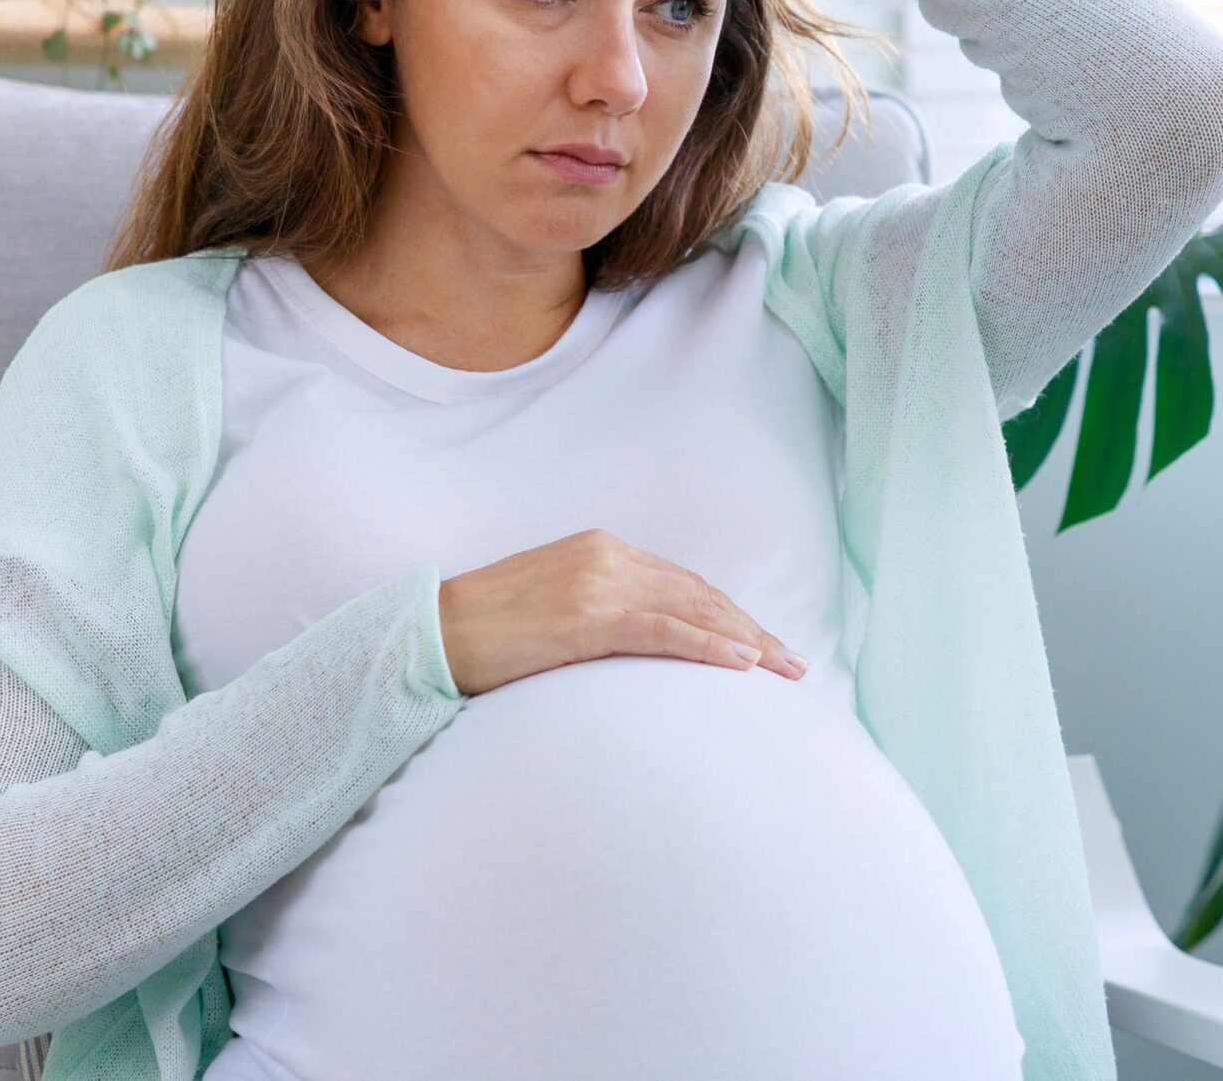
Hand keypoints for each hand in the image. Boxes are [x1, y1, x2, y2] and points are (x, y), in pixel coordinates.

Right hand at [438, 528, 809, 695]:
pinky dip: (708, 646)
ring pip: (693, 610)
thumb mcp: (553, 611)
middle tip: (795, 666)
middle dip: (752, 630)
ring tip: (784, 671)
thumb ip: (600, 614)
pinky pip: (663, 631)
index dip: (730, 615)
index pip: (684, 584)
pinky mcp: (585, 616)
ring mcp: (597, 583)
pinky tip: (743, 665)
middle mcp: (607, 557)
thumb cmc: (484, 635)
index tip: (764, 646)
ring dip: (746, 642)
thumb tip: (643, 646)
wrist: (427, 635)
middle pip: (700, 594)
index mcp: (601, 550)